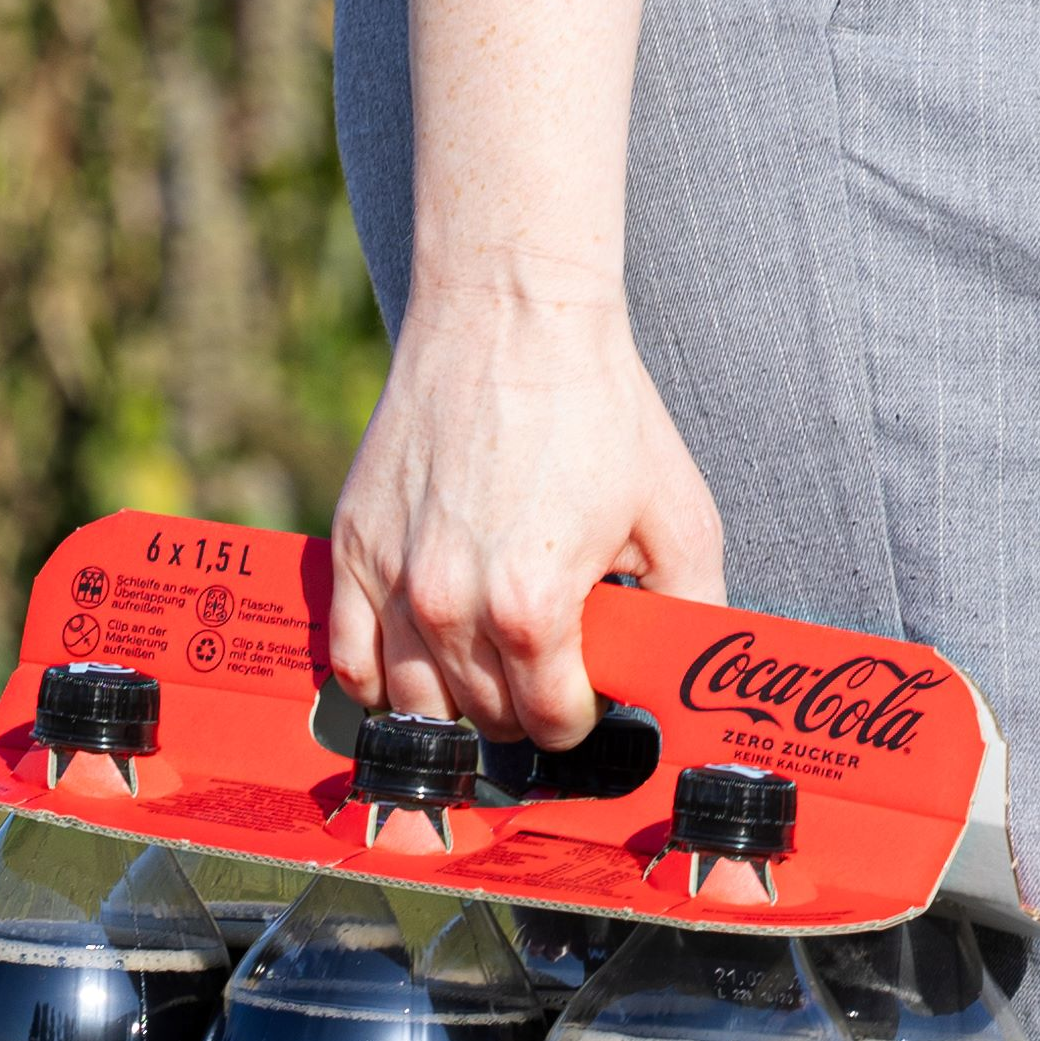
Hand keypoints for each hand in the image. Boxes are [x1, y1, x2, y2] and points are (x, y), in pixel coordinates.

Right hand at [323, 281, 725, 741]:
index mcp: (531, 609)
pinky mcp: (353, 545)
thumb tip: (678, 680)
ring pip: (419, 703)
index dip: (582, 715)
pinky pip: (351, 659)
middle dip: (527, 707)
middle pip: (487, 719)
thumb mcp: (679, 518)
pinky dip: (384, 681)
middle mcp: (449, 606)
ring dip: (461, 701)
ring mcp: (391, 579)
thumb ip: (688, 615)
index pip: (551, 724)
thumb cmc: (598, 409)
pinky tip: (421, 665)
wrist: (513, 316)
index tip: (591, 691)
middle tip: (552, 667)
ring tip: (493, 666)